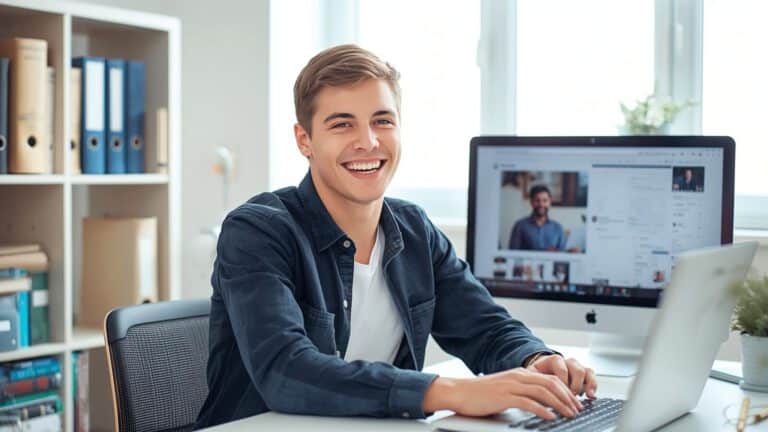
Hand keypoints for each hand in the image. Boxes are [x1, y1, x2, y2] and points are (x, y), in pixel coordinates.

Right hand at [422, 368, 582, 419]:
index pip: (550, 378)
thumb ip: (521, 392)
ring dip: (559, 404)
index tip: (575, 402)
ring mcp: (512, 385)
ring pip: (543, 392)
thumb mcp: (505, 389)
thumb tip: (540, 403)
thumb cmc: (480, 393)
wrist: (460, 391)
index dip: (566, 390)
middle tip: (577, 409)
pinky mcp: (505, 396)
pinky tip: (550, 417)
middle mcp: (518, 376)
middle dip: (568, 397)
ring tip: (569, 414)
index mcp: (520, 373)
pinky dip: (542, 410)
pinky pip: (529, 402)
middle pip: (551, 383)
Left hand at [527, 355, 596, 398]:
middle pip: (577, 370)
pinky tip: (591, 396)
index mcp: (554, 360)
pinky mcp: (583, 374)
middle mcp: (567, 362)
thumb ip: (536, 382)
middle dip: (576, 385)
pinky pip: (592, 376)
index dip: (563, 382)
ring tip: (587, 396)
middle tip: (572, 397)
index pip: (562, 369)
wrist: (541, 370)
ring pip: (587, 372)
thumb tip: (539, 397)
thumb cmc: (537, 374)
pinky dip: (593, 386)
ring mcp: (577, 367)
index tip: (561, 393)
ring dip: (588, 385)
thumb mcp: (532, 376)